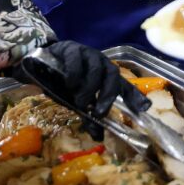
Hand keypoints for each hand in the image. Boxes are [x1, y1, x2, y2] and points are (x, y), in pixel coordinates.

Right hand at [18, 41, 150, 139]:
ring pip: (96, 67)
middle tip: (100, 112)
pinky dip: (74, 73)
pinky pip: (76, 59)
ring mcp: (87, 54)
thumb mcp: (77, 101)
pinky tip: (70, 84)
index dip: (134, 96)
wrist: (40, 62)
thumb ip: (88, 115)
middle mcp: (101, 63)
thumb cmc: (64, 83)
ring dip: (90, 87)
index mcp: (106, 76)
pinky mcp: (71, 48)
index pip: (124, 86)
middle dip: (108, 94)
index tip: (144, 108)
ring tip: (81, 101)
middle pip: (112, 75)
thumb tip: (98, 136)